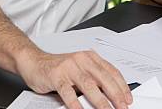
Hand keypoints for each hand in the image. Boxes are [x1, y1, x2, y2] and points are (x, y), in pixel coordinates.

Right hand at [17, 48, 132, 108]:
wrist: (34, 61)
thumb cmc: (58, 68)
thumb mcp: (79, 70)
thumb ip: (93, 79)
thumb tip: (111, 96)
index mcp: (90, 57)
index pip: (111, 71)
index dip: (122, 86)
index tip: (128, 98)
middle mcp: (82, 60)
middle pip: (103, 78)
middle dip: (115, 95)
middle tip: (122, 107)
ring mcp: (69, 67)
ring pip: (89, 85)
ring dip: (100, 101)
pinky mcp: (56, 76)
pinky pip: (68, 92)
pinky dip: (76, 103)